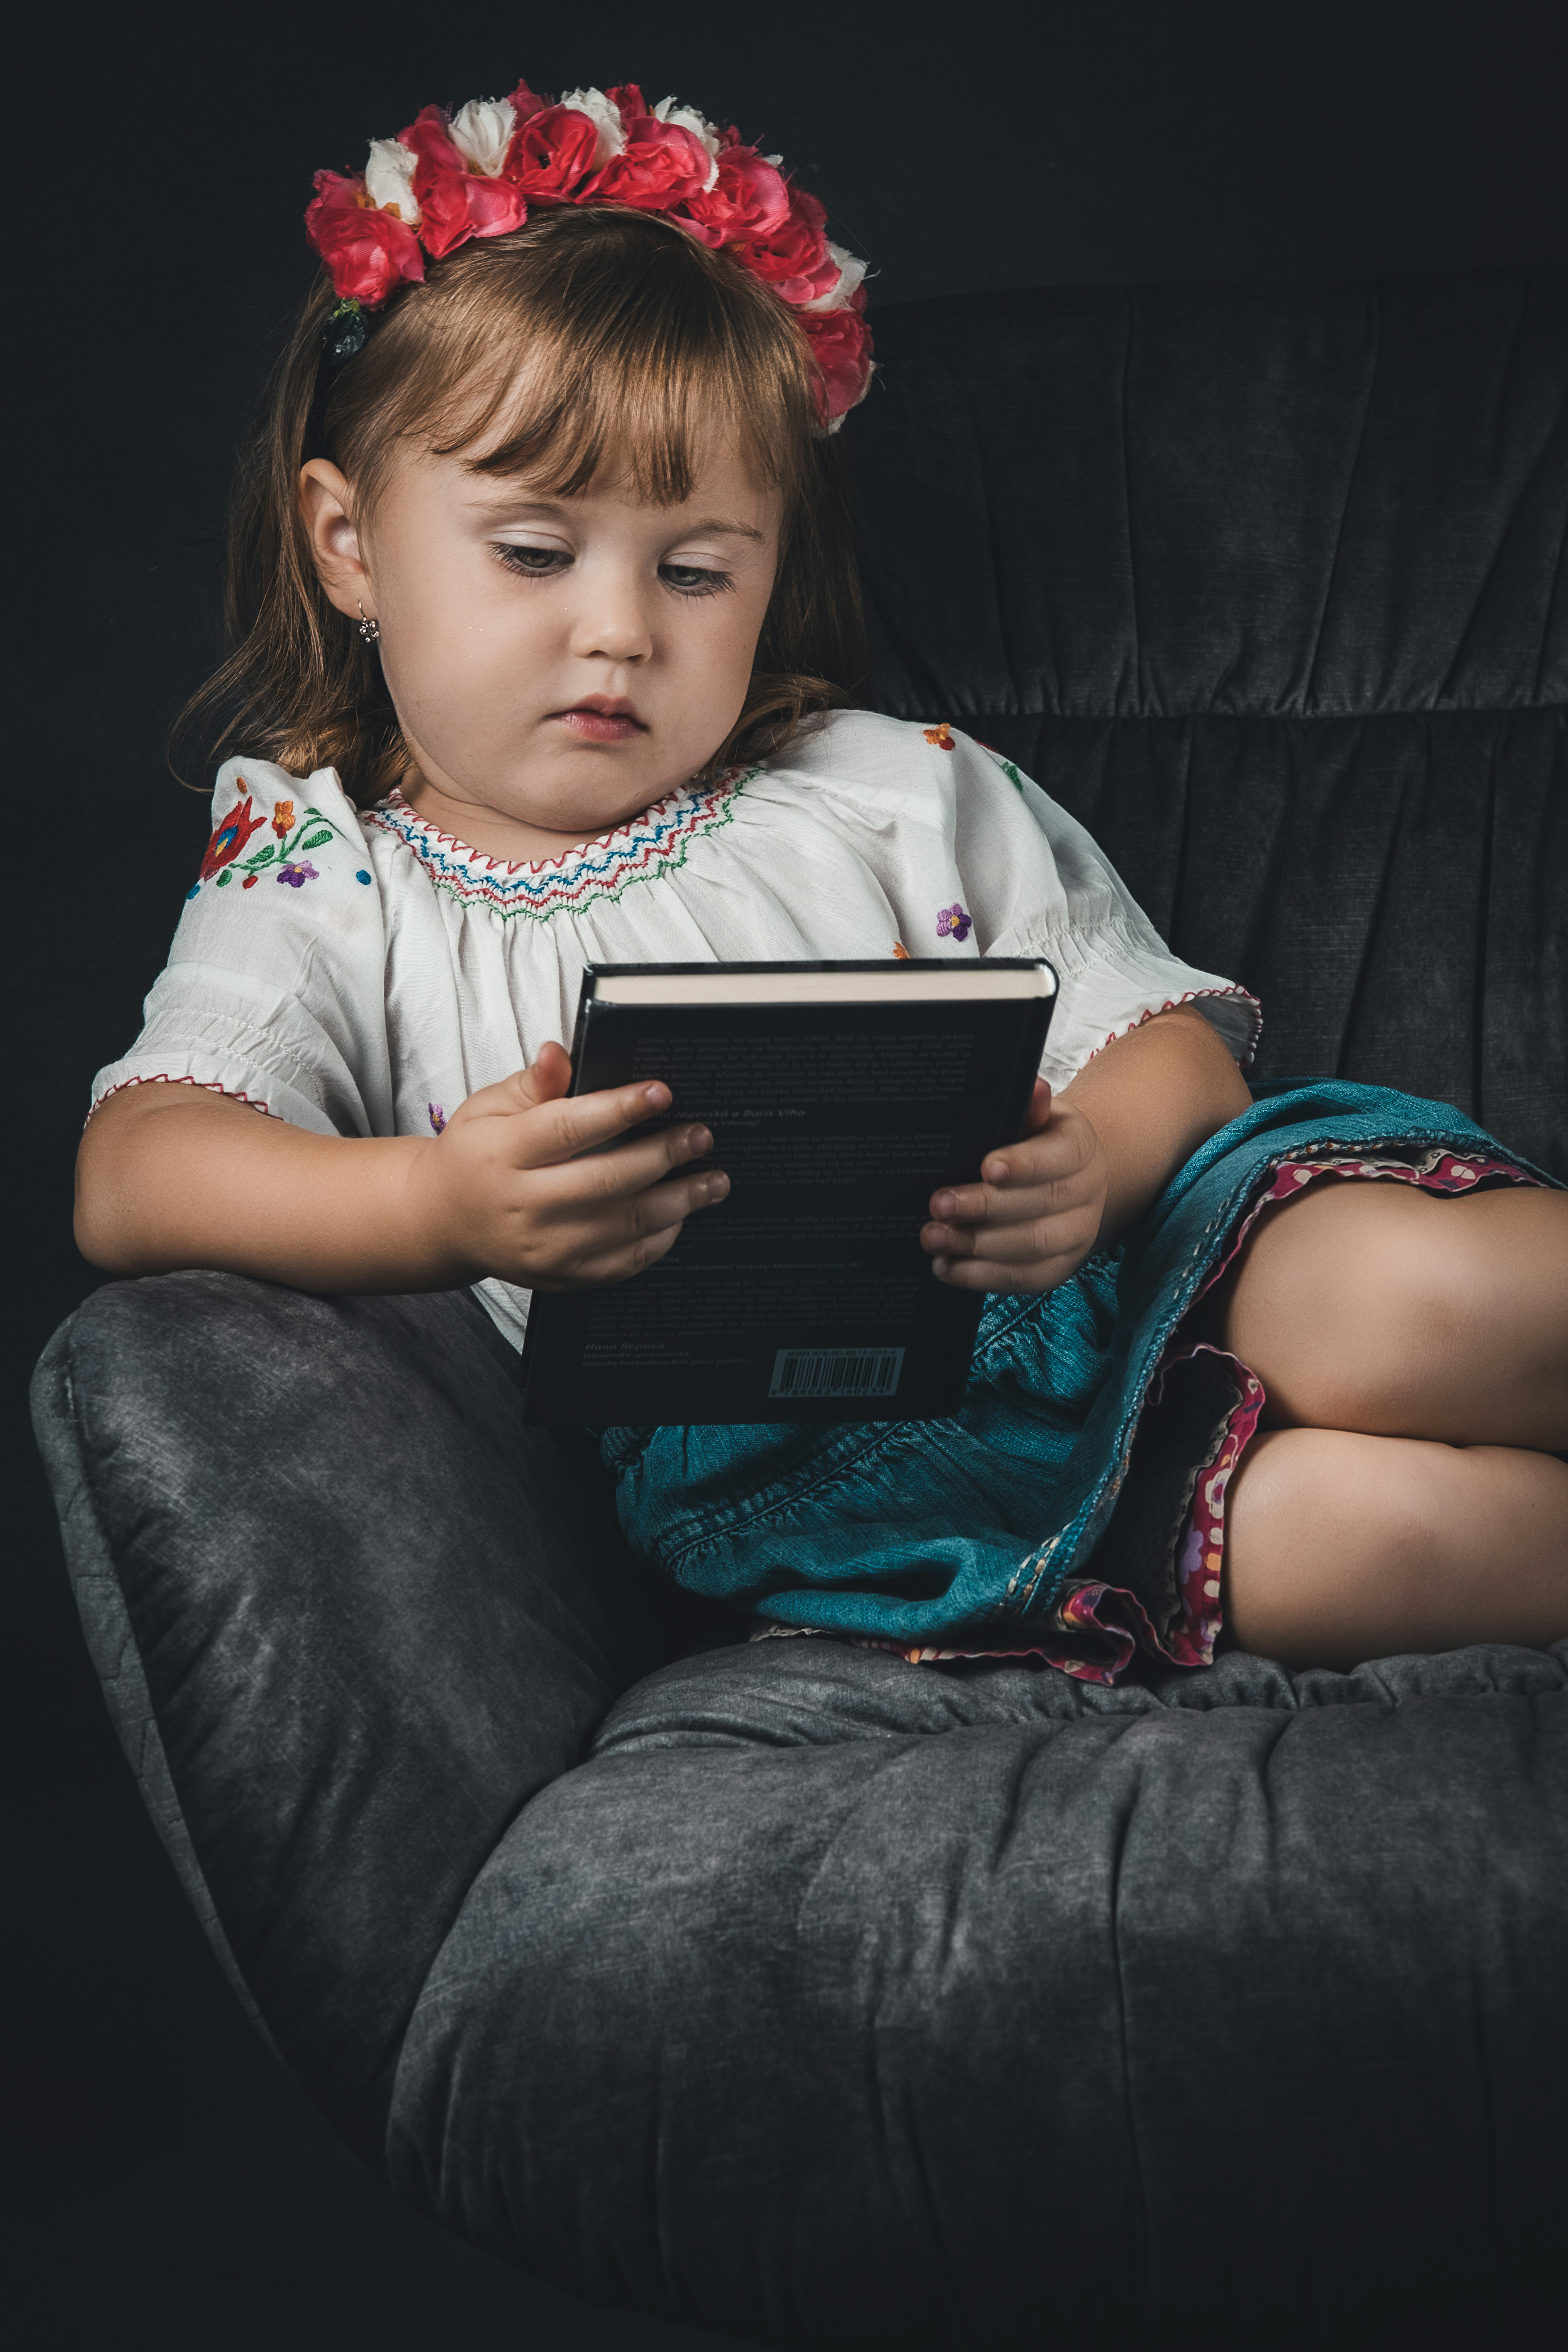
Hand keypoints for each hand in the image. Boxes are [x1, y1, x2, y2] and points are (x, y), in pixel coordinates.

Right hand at [409, 1041, 727, 1289]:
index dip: (620, 1109)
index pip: (568, 1128)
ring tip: (713, 1179)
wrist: (445, 1221)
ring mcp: (543, 1248)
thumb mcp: (489, 1108)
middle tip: (700, 1135)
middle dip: (663, 1155)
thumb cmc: (476, 1154)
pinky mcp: (560, 1278)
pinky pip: (623, 1263)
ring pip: (624, 1224)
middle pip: (607, 1179)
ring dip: (678, 1201)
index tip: (662, 1093)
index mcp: (502, 1155)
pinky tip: (681, 1214)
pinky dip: (659, 1239)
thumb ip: (533, 1084)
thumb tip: (560, 1053)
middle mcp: (522, 1206)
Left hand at [920, 1079, 1107, 1292]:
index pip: (1058, 1157)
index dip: (1024, 1165)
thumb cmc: (1034, 1143)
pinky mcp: (1060, 1268)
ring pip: (1032, 1247)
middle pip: (1040, 1205)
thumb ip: (1029, 1107)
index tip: (986, 1168)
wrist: (1065, 1180)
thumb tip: (1032, 1089)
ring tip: (933, 1238)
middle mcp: (1088, 1193)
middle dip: (985, 1208)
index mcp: (1081, 1148)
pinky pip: (1025, 1280)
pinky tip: (947, 1267)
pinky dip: (982, 1277)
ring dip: (978, 1246)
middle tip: (938, 1205)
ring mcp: (1077, 1235)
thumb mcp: (1034, 1118)